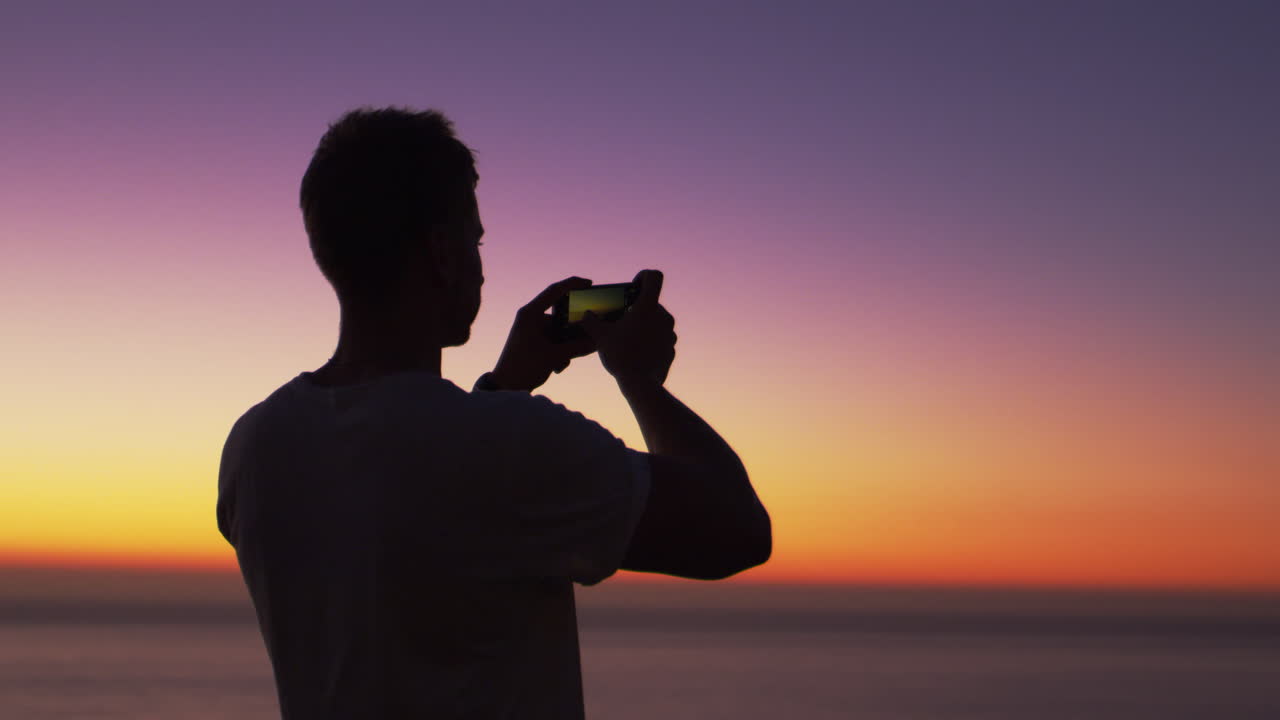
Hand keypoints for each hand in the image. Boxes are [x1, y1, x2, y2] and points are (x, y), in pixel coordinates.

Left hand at [490, 277, 596, 391]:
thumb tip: (597, 342)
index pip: (554, 291)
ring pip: (560, 332)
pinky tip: (557, 366)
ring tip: (562, 361)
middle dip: (574, 330)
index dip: (572, 284)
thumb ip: (577, 347)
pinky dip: (560, 352)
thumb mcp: (553, 356)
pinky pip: (555, 341)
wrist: (505, 387)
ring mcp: (533, 330)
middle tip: (588, 335)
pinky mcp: (535, 342)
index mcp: (530, 314)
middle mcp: (531, 319)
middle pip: (561, 316)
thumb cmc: (523, 368)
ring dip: (567, 346)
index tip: (589, 283)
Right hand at [581, 269, 675, 388]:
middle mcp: (663, 317)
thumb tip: (585, 315)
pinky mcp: (671, 349)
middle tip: (621, 318)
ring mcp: (670, 334)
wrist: (640, 384)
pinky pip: (660, 339)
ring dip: (644, 325)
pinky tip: (636, 353)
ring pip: (656, 321)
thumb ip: (591, 321)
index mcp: (648, 307)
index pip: (654, 277)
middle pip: (652, 302)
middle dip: (637, 308)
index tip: (633, 286)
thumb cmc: (620, 356)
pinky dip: (650, 342)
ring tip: (627, 338)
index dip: (643, 276)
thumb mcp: (599, 336)